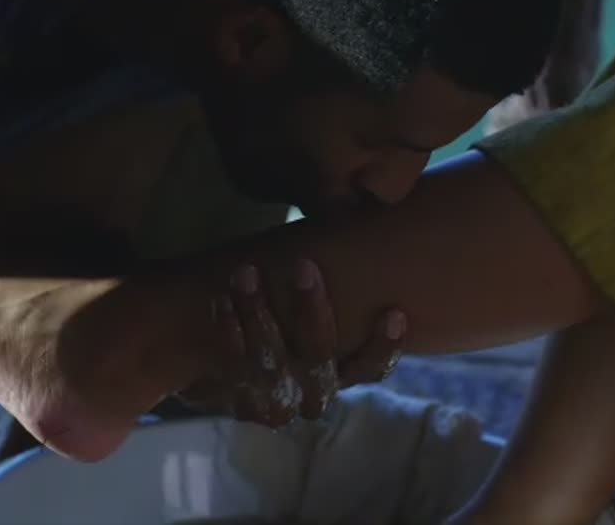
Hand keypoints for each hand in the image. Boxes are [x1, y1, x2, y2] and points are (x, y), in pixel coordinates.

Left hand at [177, 259, 405, 427]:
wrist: (228, 368)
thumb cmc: (290, 320)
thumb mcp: (321, 304)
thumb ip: (341, 278)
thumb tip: (360, 210)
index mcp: (345, 371)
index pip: (372, 368)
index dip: (384, 347)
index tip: (393, 312)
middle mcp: (316, 394)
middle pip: (321, 363)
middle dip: (312, 314)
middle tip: (303, 267)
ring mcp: (278, 403)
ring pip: (274, 369)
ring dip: (260, 318)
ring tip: (245, 274)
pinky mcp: (242, 403)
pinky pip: (235, 373)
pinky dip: (229, 335)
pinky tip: (221, 300)